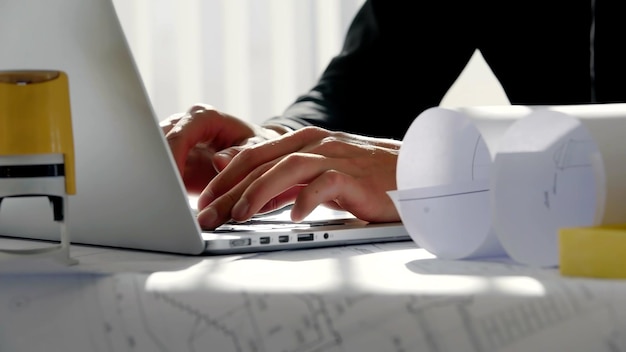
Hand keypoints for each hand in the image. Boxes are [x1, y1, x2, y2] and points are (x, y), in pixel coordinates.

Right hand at [160, 104, 282, 193]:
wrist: (258, 155)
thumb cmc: (259, 147)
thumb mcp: (257, 149)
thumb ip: (240, 154)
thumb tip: (219, 162)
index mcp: (204, 118)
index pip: (179, 135)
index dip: (171, 157)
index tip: (170, 180)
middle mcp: (185, 125)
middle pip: (159, 145)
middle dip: (159, 169)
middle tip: (163, 195)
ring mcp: (176, 143)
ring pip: (155, 158)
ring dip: (158, 179)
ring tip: (164, 201)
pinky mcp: (174, 161)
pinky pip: (161, 173)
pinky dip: (163, 187)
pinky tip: (169, 202)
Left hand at [196, 126, 401, 228]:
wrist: (414, 173)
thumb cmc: (365, 178)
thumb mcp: (318, 174)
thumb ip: (283, 176)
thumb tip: (243, 176)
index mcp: (305, 141)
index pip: (254, 155)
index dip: (225, 179)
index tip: (204, 203)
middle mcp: (317, 144)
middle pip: (264, 162)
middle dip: (230, 190)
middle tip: (208, 216)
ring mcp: (337, 157)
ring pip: (289, 168)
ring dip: (260, 192)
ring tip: (240, 216)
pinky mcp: (356, 176)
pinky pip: (327, 184)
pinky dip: (308, 199)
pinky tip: (294, 216)